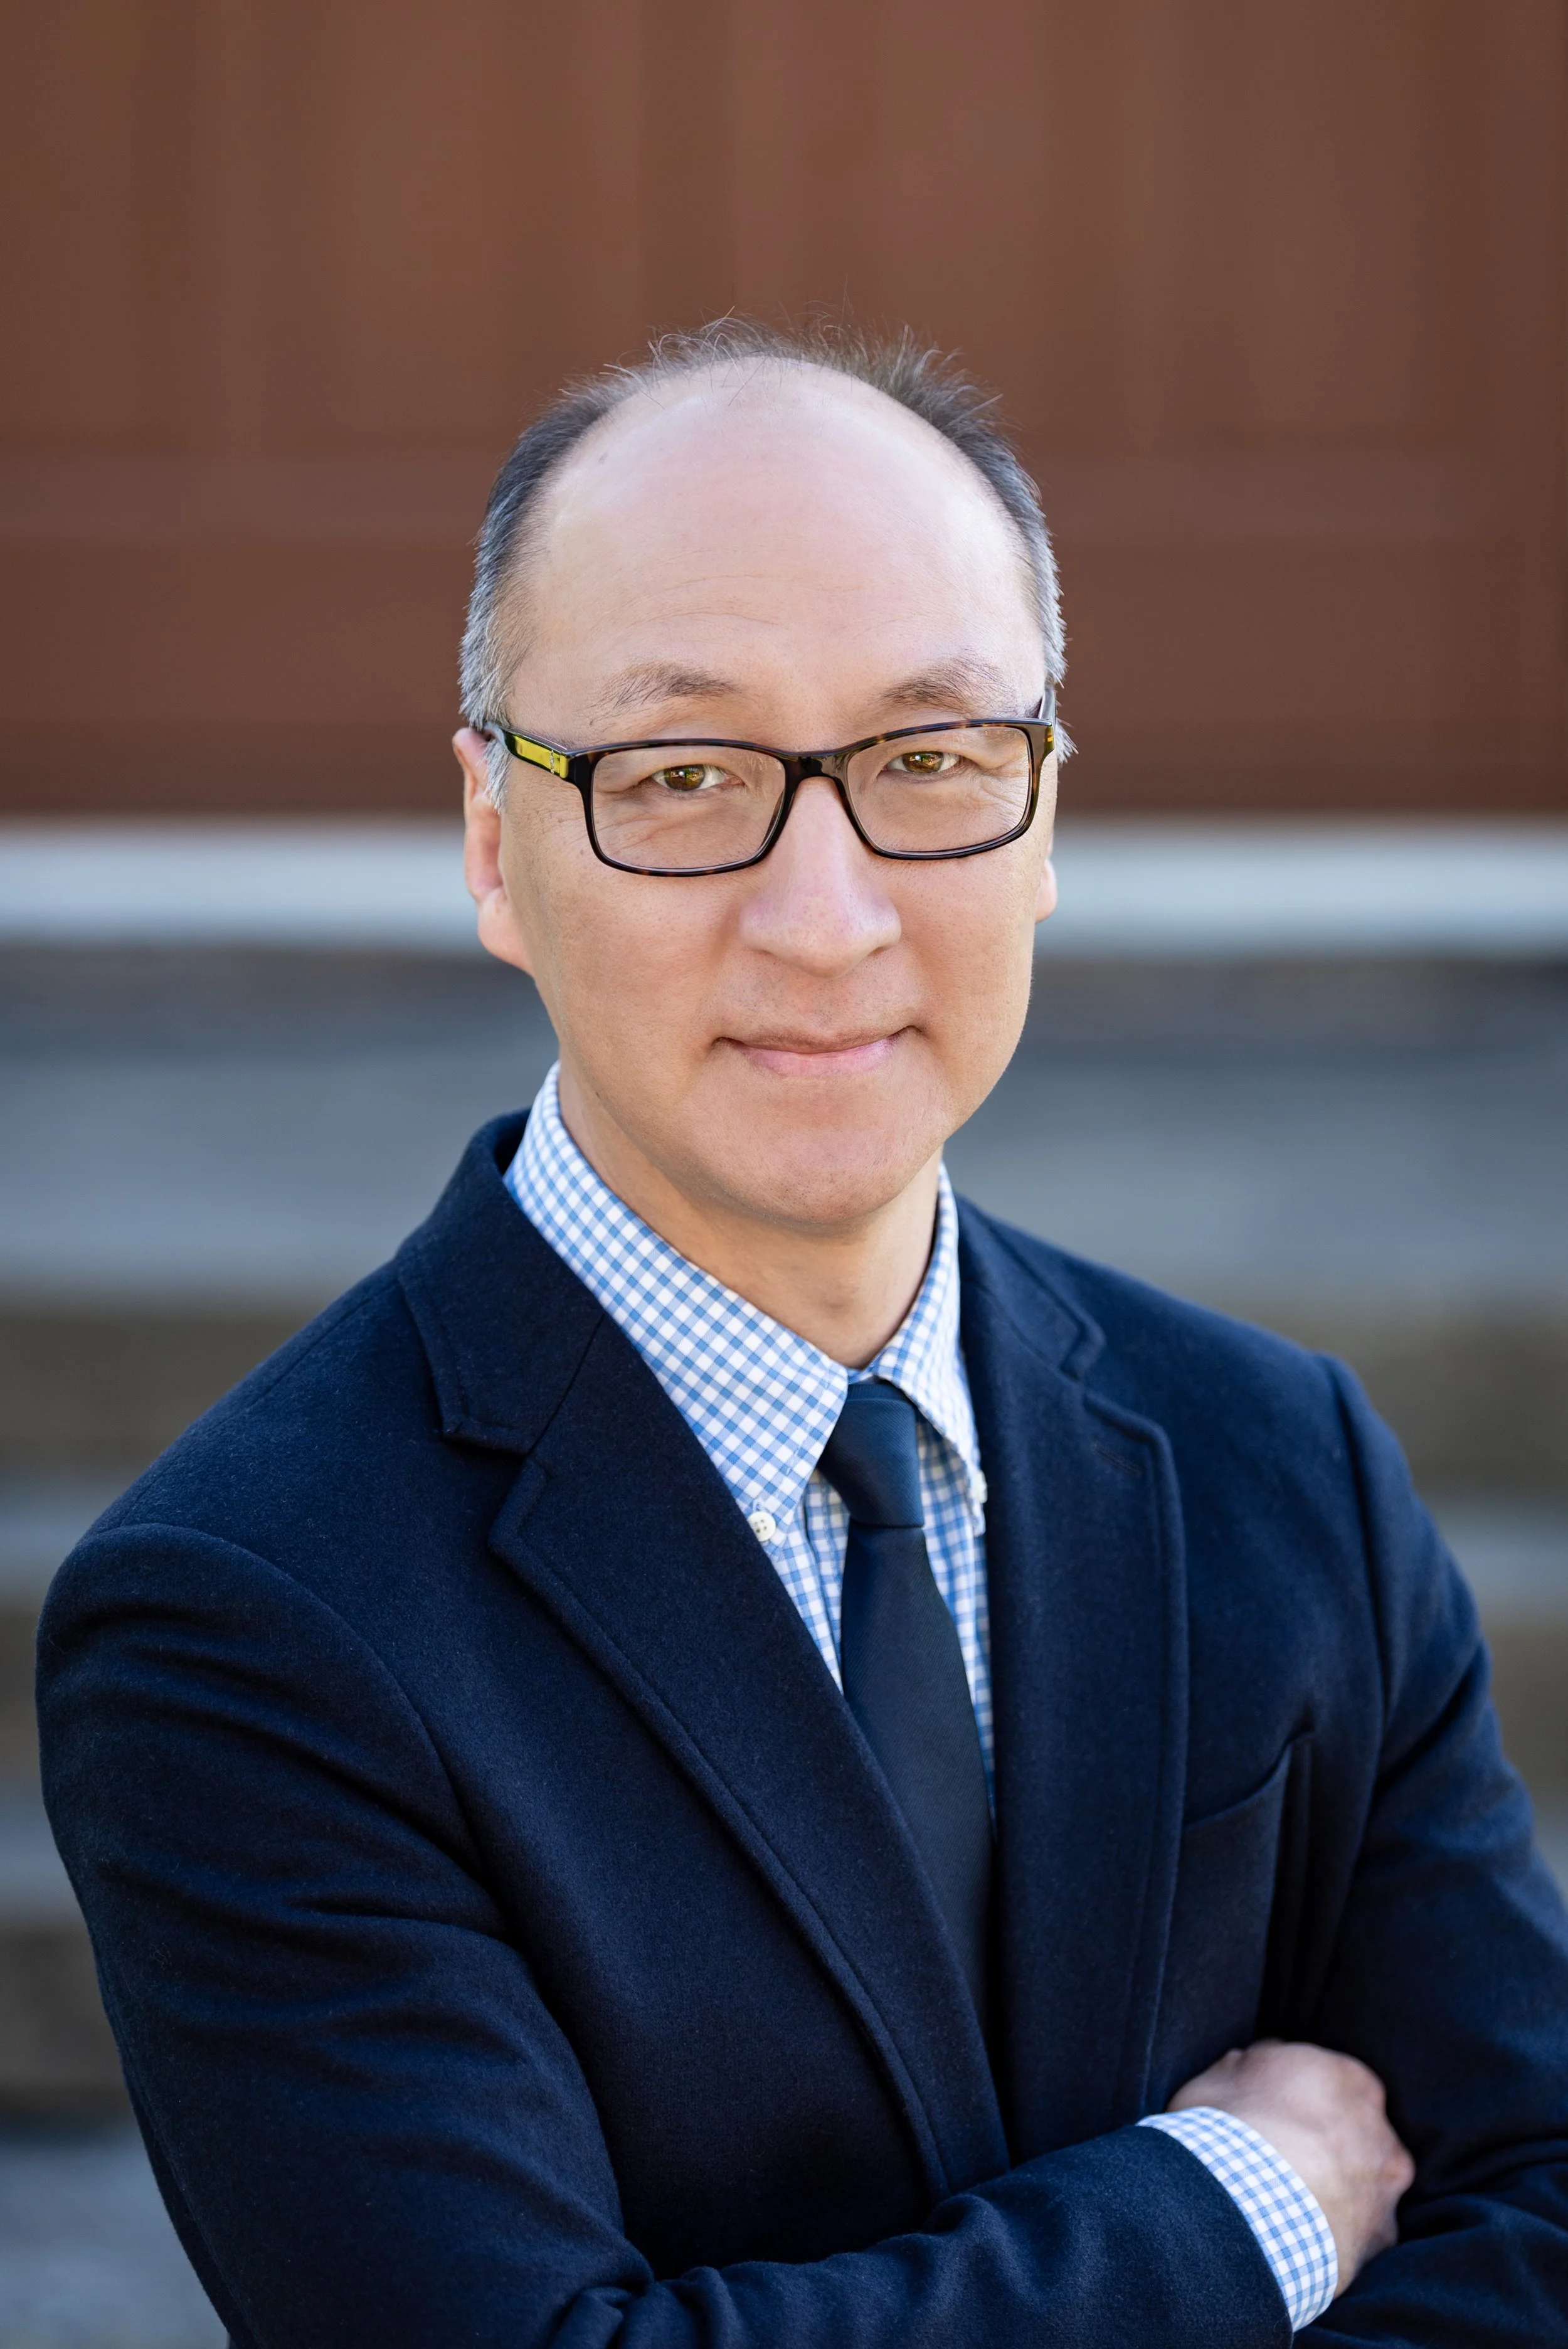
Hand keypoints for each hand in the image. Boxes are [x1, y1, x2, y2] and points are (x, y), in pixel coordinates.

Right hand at [1169, 2039, 1414, 2292]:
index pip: (1334, 2078)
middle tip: (1287, 2157)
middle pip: (1357, 2128)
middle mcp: (1379, 2128)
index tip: (1280, 2113)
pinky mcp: (1381, 2236)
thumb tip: (1258, 2063)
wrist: (1239, 2211)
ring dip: (1342, 2184)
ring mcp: (1385, 2185)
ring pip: (1368, 2178)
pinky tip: (1306, 2231)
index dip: (1306, 2097)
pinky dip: (1342, 2228)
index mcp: (1347, 2077)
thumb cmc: (1228, 2131)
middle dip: (1330, 2141)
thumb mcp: (1223, 2074)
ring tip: (1296, 2199)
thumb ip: (1255, 2064)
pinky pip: (1365, 2228)